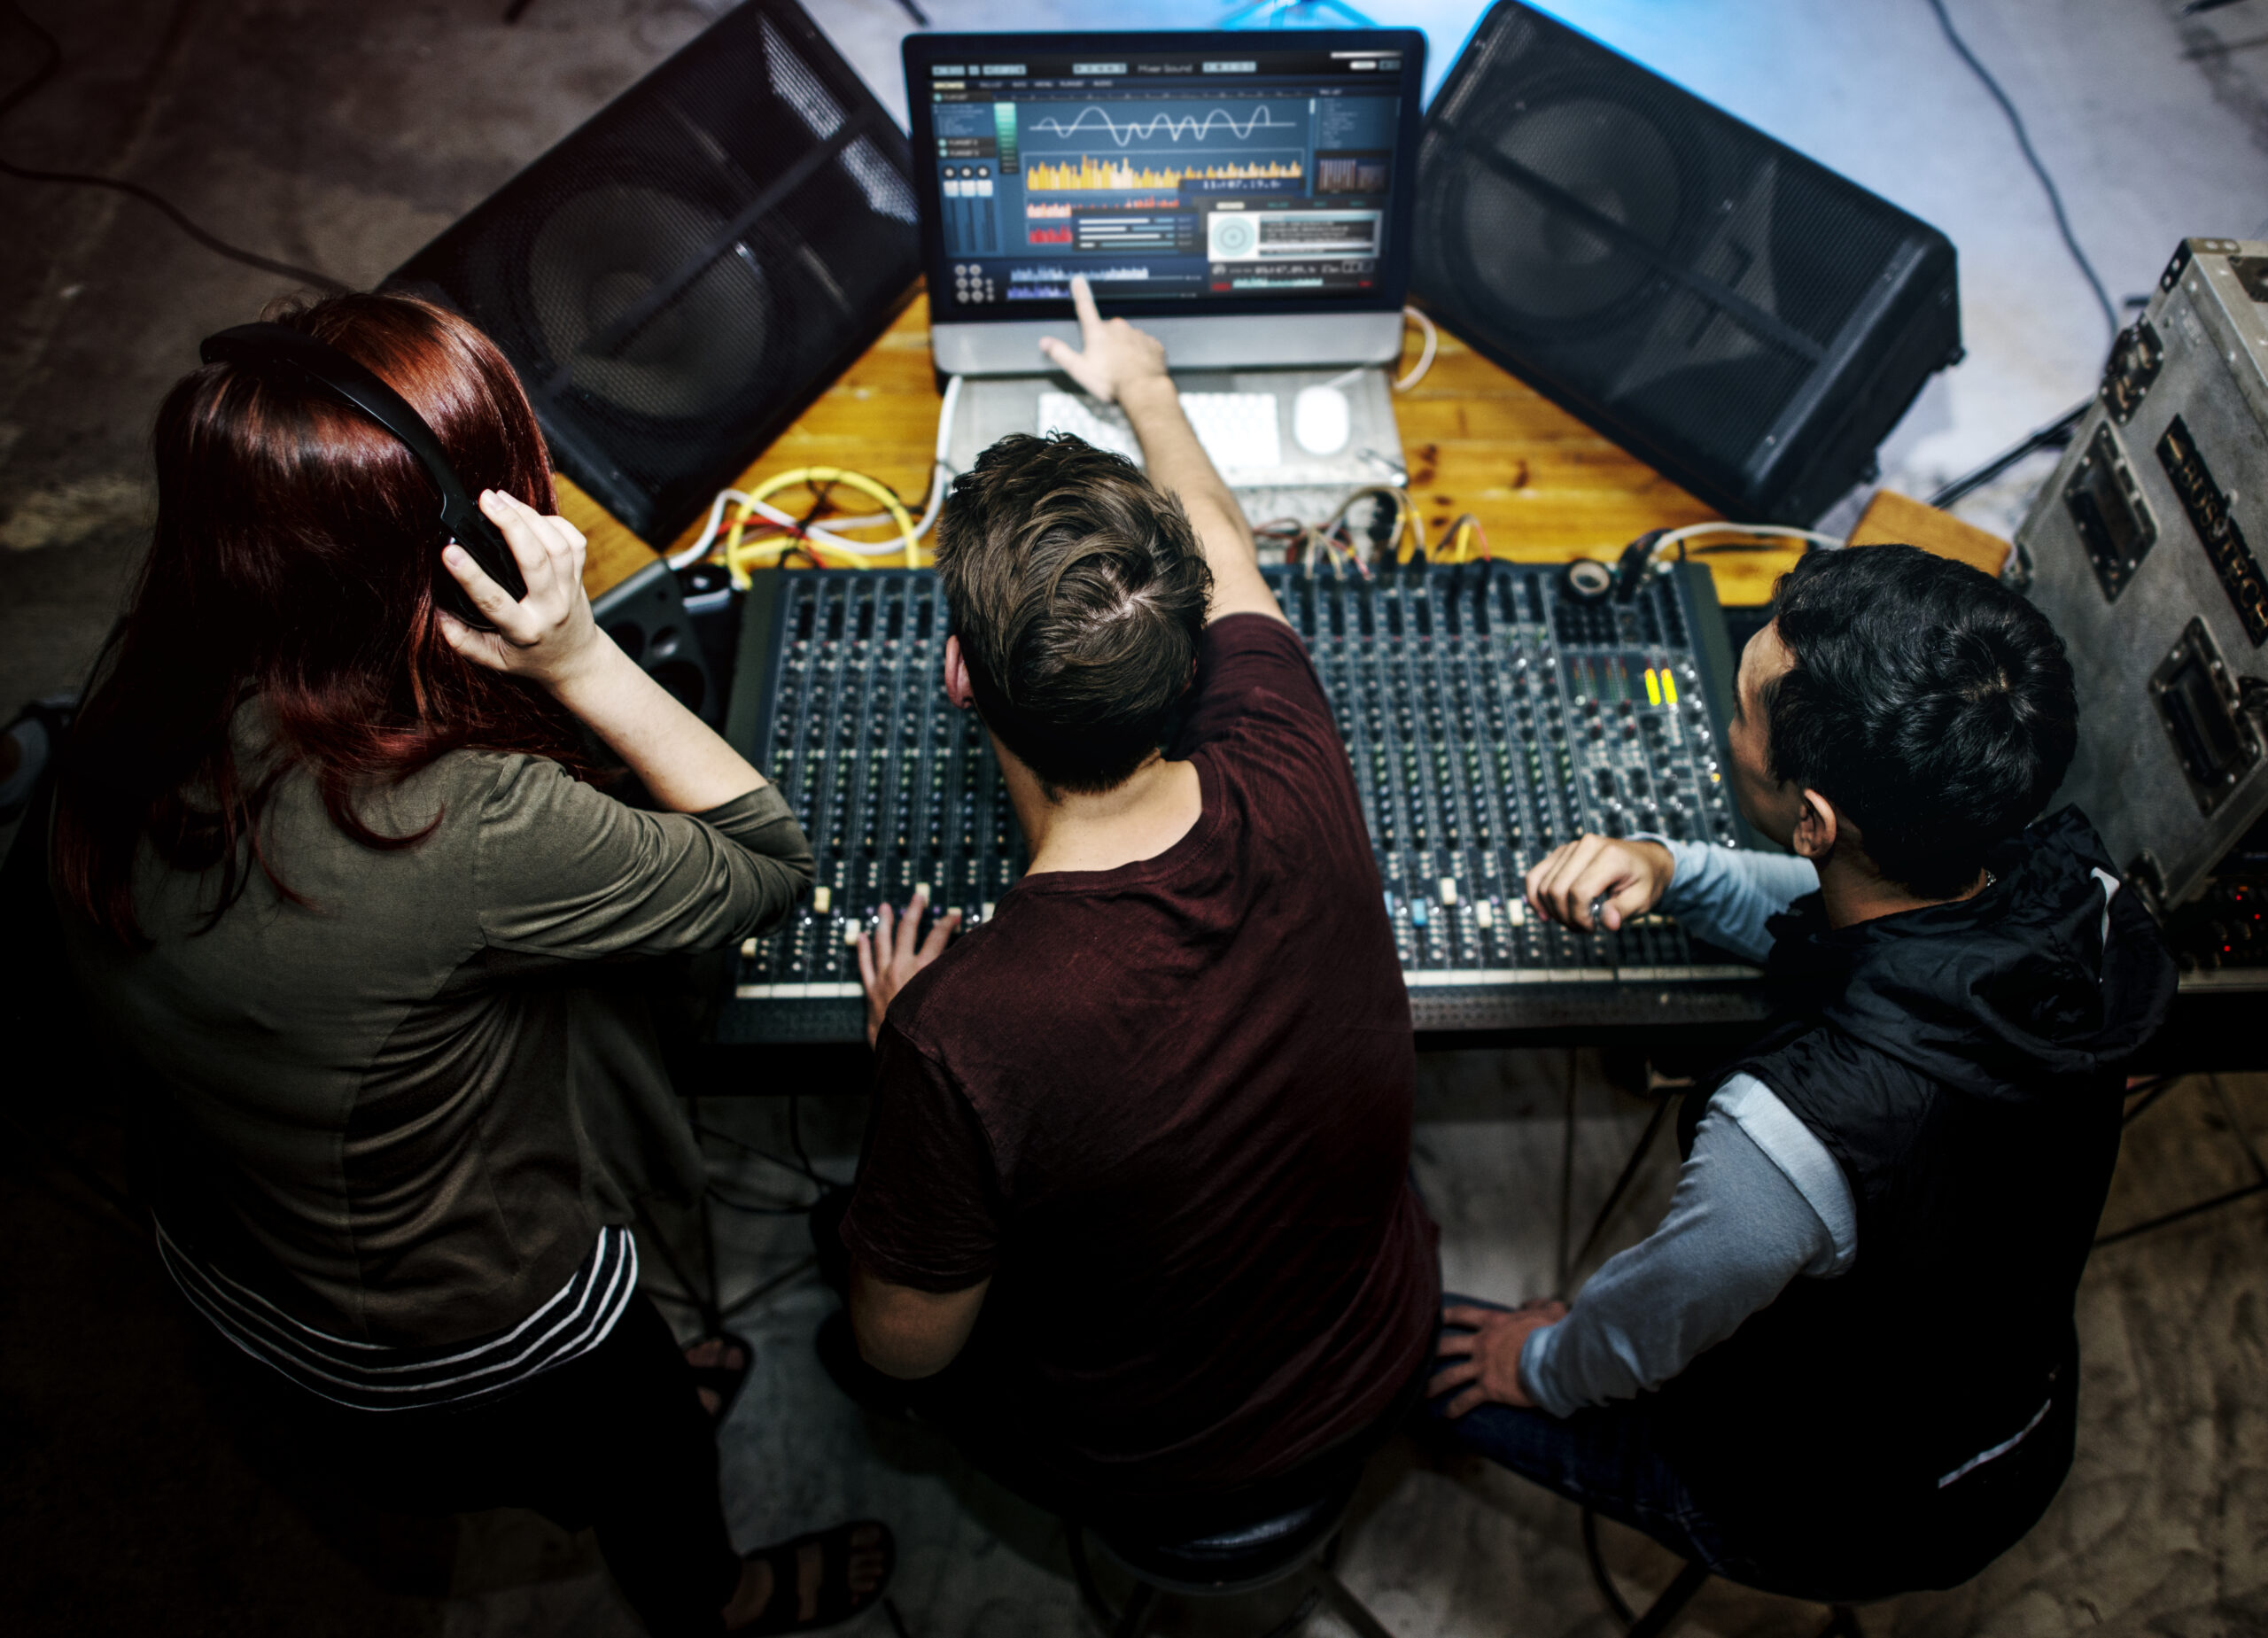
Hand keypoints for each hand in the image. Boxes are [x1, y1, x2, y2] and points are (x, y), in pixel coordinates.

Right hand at [436, 490, 602, 688]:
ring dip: (530, 516)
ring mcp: (569, 590)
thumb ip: (462, 639)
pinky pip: (574, 542)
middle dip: (510, 525)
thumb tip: (437, 613)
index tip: (449, 552)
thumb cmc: (530, 658)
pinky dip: (555, 523)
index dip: (470, 575)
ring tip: (501, 498)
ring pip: (557, 546)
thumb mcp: (493, 659)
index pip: (494, 600)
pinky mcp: (580, 576)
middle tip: (485, 500)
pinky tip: (531, 514)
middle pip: (535, 560)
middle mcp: (550, 608)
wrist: (576, 661)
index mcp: (524, 630)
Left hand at [854, 888, 961, 1047]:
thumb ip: (958, 982)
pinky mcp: (871, 991)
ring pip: (882, 942)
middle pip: (908, 930)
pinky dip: (862, 949)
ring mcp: (883, 977)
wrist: (903, 1054)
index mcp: (924, 970)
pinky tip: (861, 936)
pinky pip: (864, 965)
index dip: (948, 923)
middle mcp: (902, 968)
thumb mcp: (950, 1004)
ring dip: (884, 922)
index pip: (939, 937)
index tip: (954, 914)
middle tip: (918, 896)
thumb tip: (972, 967)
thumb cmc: (928, 1031)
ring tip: (884, 907)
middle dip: (914, 910)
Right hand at [1038, 275, 1169, 404]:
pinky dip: (1140, 356)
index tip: (1078, 280)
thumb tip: (1045, 342)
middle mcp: (1118, 328)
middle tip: (1106, 364)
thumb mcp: (1079, 369)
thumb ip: (1061, 353)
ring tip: (1123, 369)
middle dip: (1107, 343)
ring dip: (1124, 350)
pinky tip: (1137, 368)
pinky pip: (1144, 347)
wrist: (1143, 389)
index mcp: (1098, 332)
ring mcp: (1136, 334)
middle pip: (1108, 330)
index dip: (1080, 292)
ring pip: (1127, 339)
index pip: (1085, 307)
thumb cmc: (1112, 381)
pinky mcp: (1151, 344)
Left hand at [1429, 1300, 1567, 1416]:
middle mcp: (1481, 1343)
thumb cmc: (1554, 1334)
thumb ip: (1537, 1305)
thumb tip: (1529, 1305)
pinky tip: (1447, 1414)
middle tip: (1417, 1356)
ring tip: (1422, 1393)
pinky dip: (1455, 1408)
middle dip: (1430, 1351)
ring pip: (1450, 1375)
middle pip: (1446, 1345)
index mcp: (1493, 1323)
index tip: (1433, 1318)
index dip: (1445, 1315)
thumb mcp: (1550, 1311)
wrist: (1555, 1359)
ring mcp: (1482, 1367)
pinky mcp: (1489, 1388)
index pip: (1462, 1315)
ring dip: (1434, 1385)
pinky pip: (1466, 1399)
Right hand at [1524, 835, 1673, 931]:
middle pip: (1557, 889)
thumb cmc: (1645, 880)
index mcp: (1610, 856)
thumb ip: (1624, 910)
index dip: (1580, 917)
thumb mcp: (1643, 899)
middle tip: (1583, 929)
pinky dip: (1535, 896)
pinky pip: (1535, 875)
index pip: (1579, 892)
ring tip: (1572, 922)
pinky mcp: (1560, 853)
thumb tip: (1609, 923)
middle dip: (1565, 917)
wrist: (1645, 859)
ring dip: (1552, 911)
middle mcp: (1587, 846)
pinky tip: (1544, 914)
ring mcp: (1570, 847)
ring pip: (1543, 885)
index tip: (1593, 929)